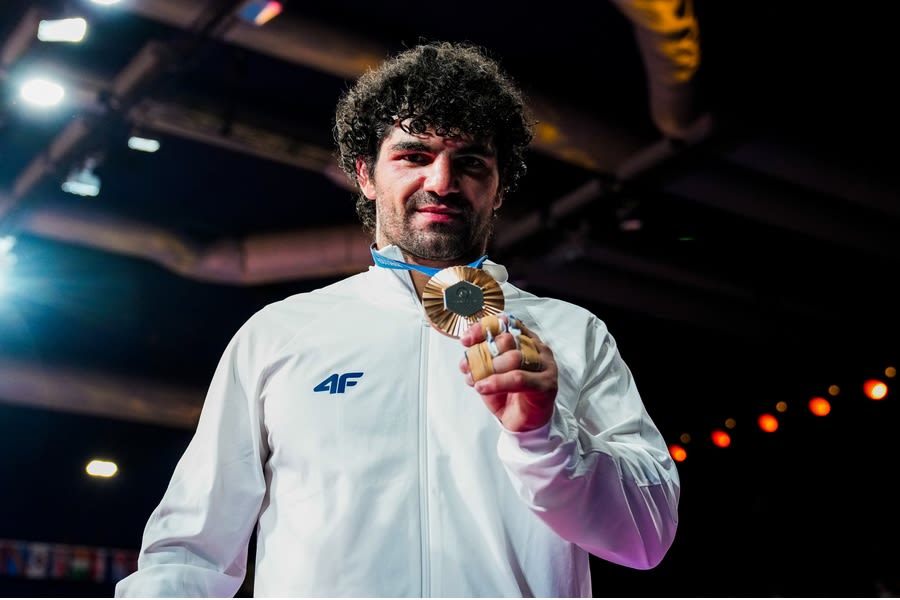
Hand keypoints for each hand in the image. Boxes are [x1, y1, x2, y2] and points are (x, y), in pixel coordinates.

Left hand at [458, 314, 557, 431]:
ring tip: (476, 380)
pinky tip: (483, 387)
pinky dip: (497, 382)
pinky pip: (519, 378)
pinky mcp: (546, 384)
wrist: (523, 422)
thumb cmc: (509, 394)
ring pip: (514, 358)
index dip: (483, 328)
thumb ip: (480, 362)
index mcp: (524, 340)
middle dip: (483, 352)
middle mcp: (536, 349)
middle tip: (468, 365)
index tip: (466, 339)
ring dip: (490, 368)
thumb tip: (466, 358)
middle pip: (508, 339)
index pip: (504, 324)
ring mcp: (544, 365)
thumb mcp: (489, 374)